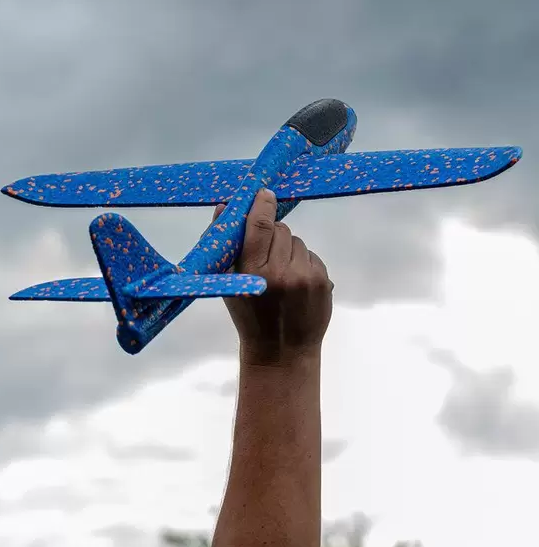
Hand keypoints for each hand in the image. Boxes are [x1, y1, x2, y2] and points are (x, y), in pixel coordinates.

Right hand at [210, 188, 333, 365]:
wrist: (281, 352)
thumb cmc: (249, 317)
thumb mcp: (229, 284)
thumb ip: (225, 245)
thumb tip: (224, 207)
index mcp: (253, 272)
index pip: (260, 225)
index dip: (262, 204)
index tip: (264, 193)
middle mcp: (281, 273)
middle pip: (280, 229)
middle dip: (272, 235)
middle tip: (266, 255)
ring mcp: (305, 277)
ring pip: (297, 241)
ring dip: (288, 250)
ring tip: (281, 275)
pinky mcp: (323, 282)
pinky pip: (312, 256)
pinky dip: (303, 263)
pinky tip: (295, 283)